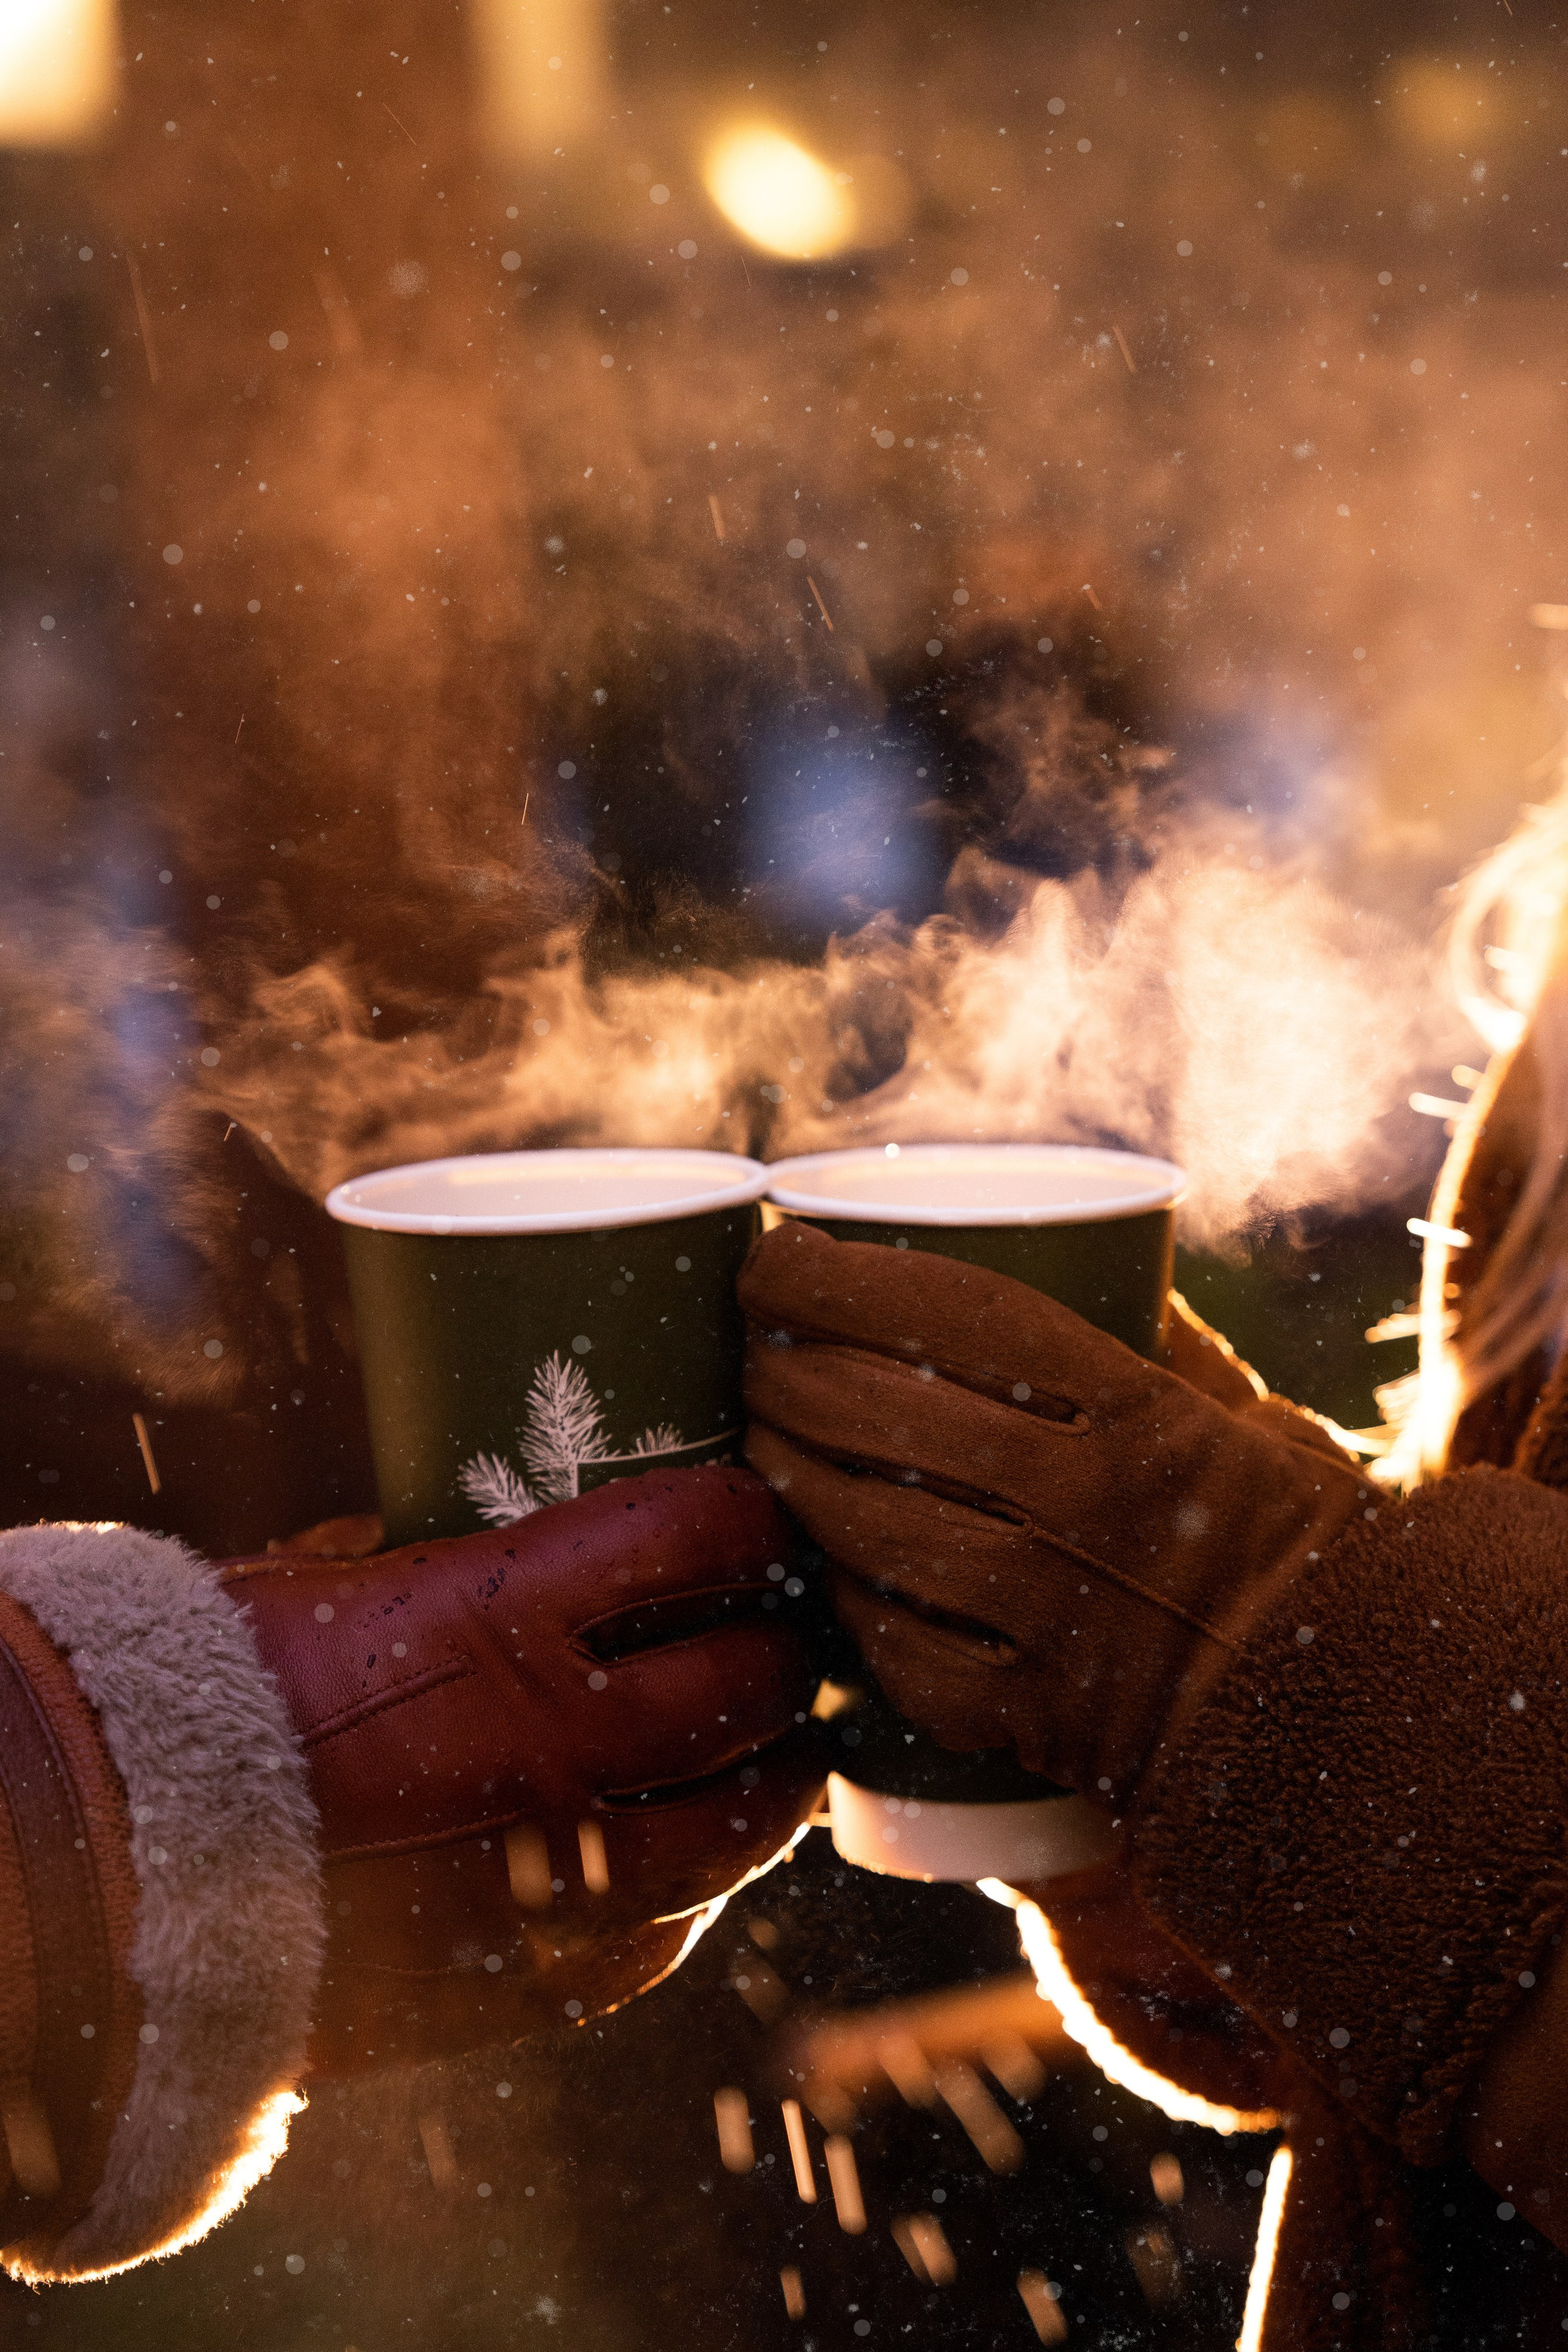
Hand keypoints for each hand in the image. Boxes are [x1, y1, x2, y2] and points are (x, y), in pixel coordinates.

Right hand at [223, 1466, 822, 2070]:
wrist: (112, 1889)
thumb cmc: (195, 1707)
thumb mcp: (314, 1590)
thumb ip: (413, 1561)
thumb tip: (449, 1529)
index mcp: (502, 1616)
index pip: (703, 1534)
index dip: (753, 1518)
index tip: (761, 1522)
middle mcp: (559, 1739)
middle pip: (754, 1682)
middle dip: (789, 1654)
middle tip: (788, 1641)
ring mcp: (562, 1872)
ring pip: (746, 1823)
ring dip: (779, 1781)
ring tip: (780, 1754)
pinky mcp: (540, 1982)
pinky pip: (668, 1931)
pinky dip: (690, 1889)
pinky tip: (680, 1860)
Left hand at [739, 1221, 1367, 1805]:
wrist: (1340, 1712)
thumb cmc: (1282, 1540)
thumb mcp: (1234, 1414)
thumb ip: (1143, 1338)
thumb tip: (1058, 1251)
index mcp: (1139, 1411)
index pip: (945, 1311)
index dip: (829, 1276)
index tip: (771, 1252)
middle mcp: (1081, 1506)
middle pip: (871, 1409)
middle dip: (776, 1367)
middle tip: (750, 1350)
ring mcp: (1043, 1616)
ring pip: (853, 1521)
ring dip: (780, 1469)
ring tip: (761, 1437)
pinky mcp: (1017, 1713)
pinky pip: (881, 1639)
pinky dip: (836, 1593)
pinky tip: (817, 1558)